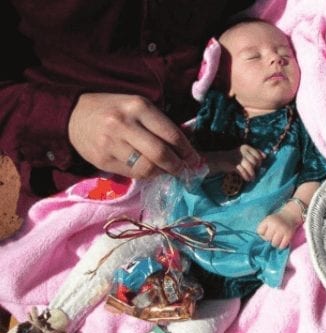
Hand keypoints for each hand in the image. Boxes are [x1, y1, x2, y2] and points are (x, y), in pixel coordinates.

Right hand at [68, 93, 200, 178]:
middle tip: (183, 170)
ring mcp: (111, 143)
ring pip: (147, 168)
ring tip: (166, 171)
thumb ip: (159, 123)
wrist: (73, 115)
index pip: (171, 134)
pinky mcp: (103, 160)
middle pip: (161, 154)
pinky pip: (133, 174)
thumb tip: (186, 146)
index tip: (194, 159)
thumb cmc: (113, 109)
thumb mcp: (137, 106)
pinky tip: (148, 170)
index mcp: (138, 107)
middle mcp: (124, 124)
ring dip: (162, 173)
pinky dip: (146, 175)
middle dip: (177, 166)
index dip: (187, 151)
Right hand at [205, 144, 264, 180]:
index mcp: (246, 147)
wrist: (220, 160)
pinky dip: (246, 176)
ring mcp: (238, 158)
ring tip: (252, 179)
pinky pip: (243, 172)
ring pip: (250, 167)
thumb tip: (265, 156)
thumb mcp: (244, 153)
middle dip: (256, 169)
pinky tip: (247, 179)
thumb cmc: (235, 157)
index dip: (259, 161)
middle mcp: (242, 151)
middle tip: (254, 173)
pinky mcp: (234, 165)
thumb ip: (254, 153)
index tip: (258, 166)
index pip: (257, 154)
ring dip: (252, 174)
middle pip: (254, 161)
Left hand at [257, 210, 298, 247]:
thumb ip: (263, 228)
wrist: (290, 215)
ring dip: (274, 243)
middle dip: (268, 239)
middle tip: (272, 237)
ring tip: (276, 240)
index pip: (259, 231)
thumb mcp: (268, 220)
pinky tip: (281, 243)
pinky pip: (282, 246)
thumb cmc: (276, 220)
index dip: (262, 233)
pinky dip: (281, 246)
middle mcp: (275, 225)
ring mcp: (283, 230)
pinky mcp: (289, 235)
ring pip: (274, 243)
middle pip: (267, 238)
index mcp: (269, 220)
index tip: (266, 232)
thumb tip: (262, 239)